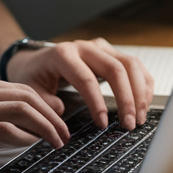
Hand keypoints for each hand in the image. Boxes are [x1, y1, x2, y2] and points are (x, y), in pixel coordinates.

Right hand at [0, 76, 69, 164]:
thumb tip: (0, 123)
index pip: (18, 87)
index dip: (43, 102)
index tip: (56, 116)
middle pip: (28, 95)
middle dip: (53, 114)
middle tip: (65, 132)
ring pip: (25, 108)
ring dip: (47, 126)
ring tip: (58, 142)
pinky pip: (7, 128)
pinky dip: (26, 137)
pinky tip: (33, 147)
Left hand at [5, 38, 153, 130]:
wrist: (37, 60)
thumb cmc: (35, 75)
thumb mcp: (30, 89)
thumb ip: (43, 101)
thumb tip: (61, 110)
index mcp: (63, 54)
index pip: (86, 79)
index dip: (98, 103)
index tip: (104, 124)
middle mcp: (86, 47)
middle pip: (116, 69)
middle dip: (126, 99)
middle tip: (129, 125)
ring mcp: (101, 48)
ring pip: (131, 65)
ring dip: (139, 93)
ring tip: (140, 118)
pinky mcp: (112, 53)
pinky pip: (135, 67)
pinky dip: (142, 85)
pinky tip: (143, 104)